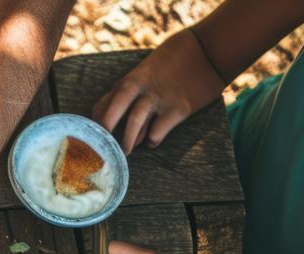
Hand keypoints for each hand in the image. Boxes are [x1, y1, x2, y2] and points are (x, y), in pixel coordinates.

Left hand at [93, 28, 225, 153]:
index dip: (95, 125)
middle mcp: (140, 89)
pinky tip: (152, 142)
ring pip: (134, 124)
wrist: (208, 49)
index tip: (94, 139)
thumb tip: (111, 110)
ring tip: (125, 154)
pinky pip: (158, 132)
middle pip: (112, 112)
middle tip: (102, 151)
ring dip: (128, 142)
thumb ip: (129, 88)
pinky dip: (153, 141)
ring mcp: (159, 99)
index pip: (102, 106)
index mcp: (129, 81)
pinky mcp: (178, 108)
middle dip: (104, 133)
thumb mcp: (145, 68)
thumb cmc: (174, 59)